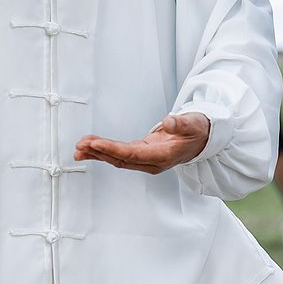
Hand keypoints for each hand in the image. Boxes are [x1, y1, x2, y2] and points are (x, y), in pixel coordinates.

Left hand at [74, 112, 210, 174]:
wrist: (203, 138)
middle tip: (80, 146)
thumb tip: (169, 122)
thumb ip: (182, 123)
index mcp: (163, 156)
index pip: (132, 155)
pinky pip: (119, 154)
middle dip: (99, 153)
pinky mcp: (141, 153)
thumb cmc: (199, 130)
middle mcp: (152, 162)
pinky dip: (104, 151)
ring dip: (98, 154)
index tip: (95, 144)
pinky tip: (90, 148)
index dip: (112, 150)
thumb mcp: (195, 124)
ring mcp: (146, 159)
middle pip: (121, 159)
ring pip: (117, 159)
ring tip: (79, 148)